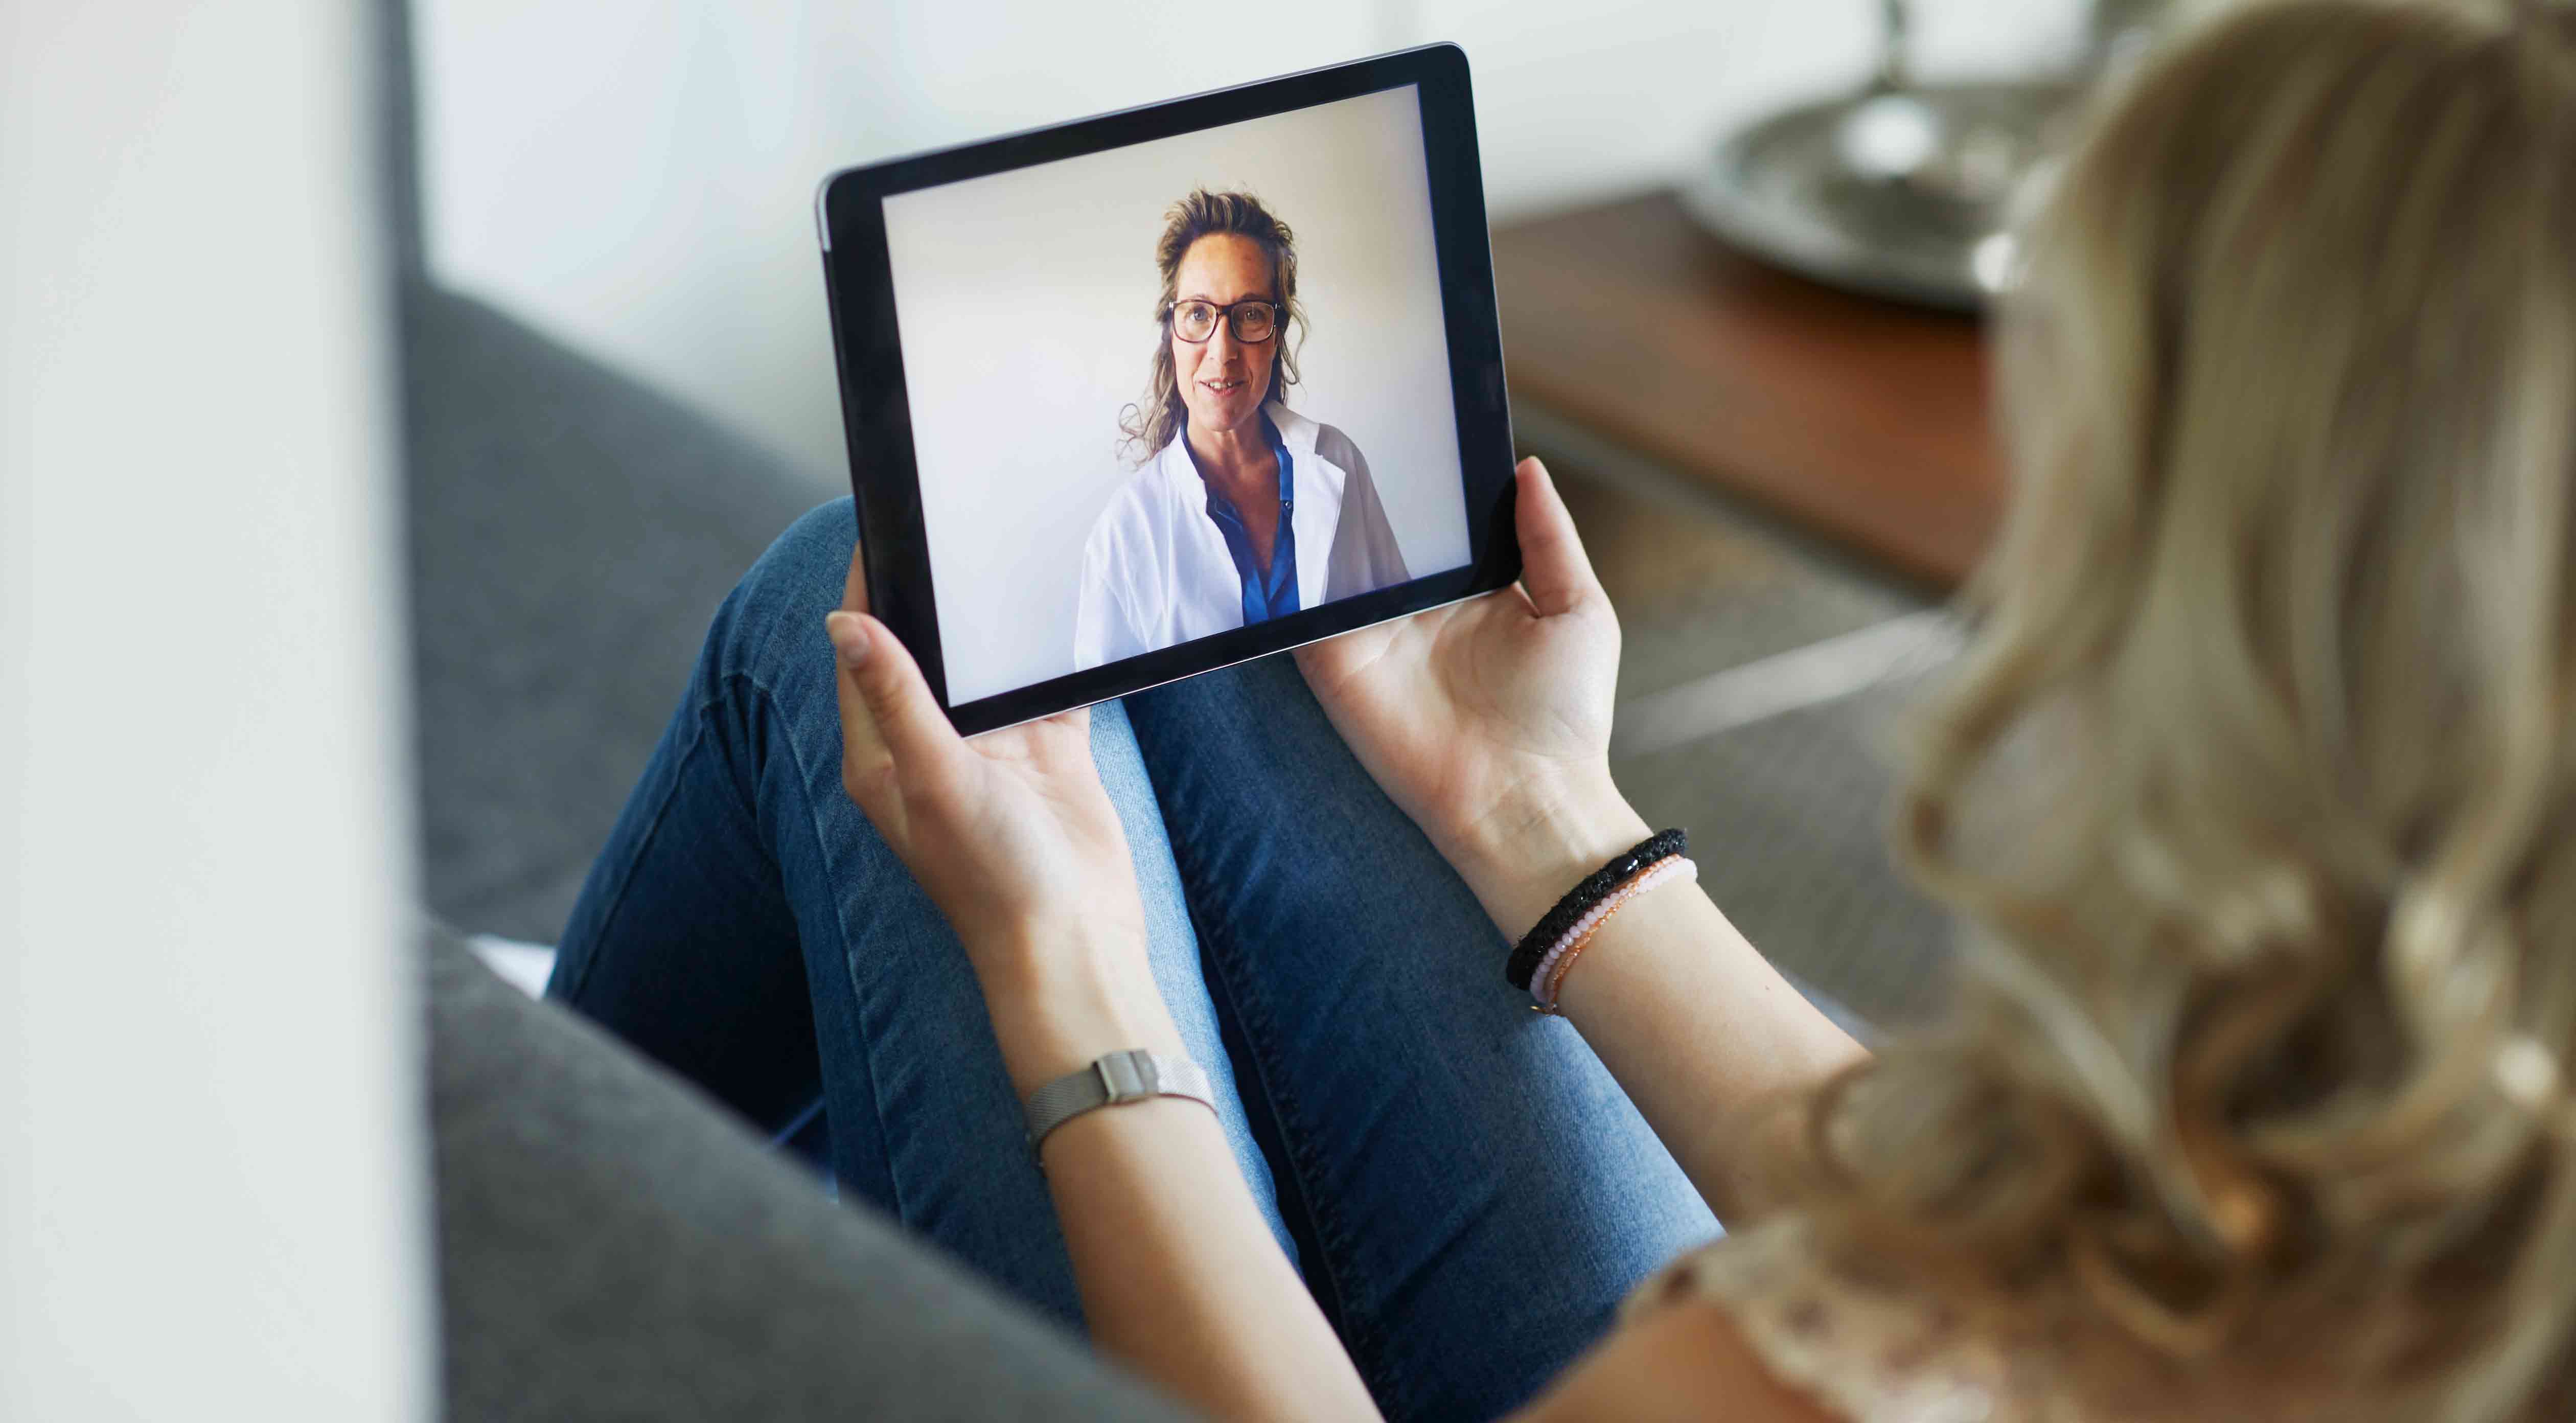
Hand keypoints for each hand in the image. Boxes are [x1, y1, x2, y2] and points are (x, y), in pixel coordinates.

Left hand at [822, 537, 1146, 978]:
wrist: (1075, 939)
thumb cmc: (992, 877)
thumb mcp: (933, 777)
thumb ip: (896, 697)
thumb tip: (843, 623)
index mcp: (883, 755)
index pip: (859, 654)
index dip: (865, 591)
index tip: (879, 529)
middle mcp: (932, 746)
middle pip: (922, 650)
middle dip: (931, 595)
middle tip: (946, 524)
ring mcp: (993, 748)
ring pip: (985, 663)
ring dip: (992, 620)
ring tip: (1000, 547)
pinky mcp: (1048, 752)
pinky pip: (1047, 686)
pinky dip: (1053, 654)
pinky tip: (1063, 610)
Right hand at [1294, 458, 1647, 934]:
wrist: (1523, 799)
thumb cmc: (1564, 715)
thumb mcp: (1579, 609)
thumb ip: (1550, 538)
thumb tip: (1527, 467)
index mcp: (1473, 591)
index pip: (1438, 525)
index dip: (1424, 481)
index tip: (1410, 421)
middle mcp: (1418, 610)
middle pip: (1379, 536)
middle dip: (1360, 492)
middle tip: (1342, 424)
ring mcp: (1371, 637)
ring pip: (1333, 565)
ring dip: (1315, 524)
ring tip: (1299, 461)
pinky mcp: (1336, 666)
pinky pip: (1302, 611)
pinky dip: (1287, 575)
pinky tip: (1280, 527)